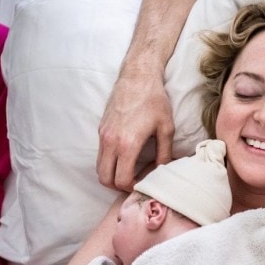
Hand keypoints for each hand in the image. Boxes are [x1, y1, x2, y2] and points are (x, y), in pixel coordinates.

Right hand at [97, 72, 174, 191]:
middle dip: (118, 186)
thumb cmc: (154, 100)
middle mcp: (111, 141)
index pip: (122, 180)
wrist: (137, 76)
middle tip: (134, 182)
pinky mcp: (101, 129)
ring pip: (99, 167)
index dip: (132, 187)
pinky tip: (125, 156)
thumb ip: (165, 153)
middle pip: (104, 179)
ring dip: (111, 174)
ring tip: (129, 171)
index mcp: (127, 144)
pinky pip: (100, 154)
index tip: (143, 184)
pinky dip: (109, 161)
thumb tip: (164, 171)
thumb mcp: (166, 128)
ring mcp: (103, 135)